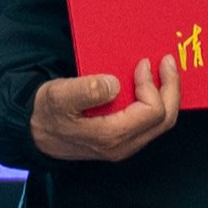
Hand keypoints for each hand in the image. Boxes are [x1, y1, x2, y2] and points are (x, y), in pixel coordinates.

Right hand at [32, 64, 179, 163]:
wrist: (35, 133)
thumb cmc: (47, 113)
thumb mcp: (59, 96)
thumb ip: (86, 90)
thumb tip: (114, 83)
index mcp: (111, 136)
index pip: (152, 112)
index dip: (153, 85)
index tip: (143, 64)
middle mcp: (123, 145)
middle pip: (165, 119)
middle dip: (172, 88)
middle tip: (169, 62)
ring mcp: (124, 145)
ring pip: (161, 123)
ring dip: (166, 95)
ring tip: (165, 71)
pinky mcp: (122, 141)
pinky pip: (150, 124)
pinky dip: (157, 102)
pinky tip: (152, 85)